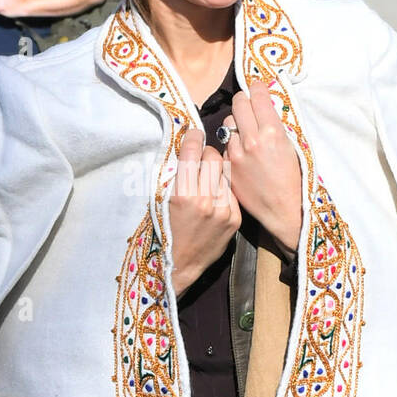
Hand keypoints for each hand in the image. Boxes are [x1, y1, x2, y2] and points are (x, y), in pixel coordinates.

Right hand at [168, 128, 241, 297]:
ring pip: (225, 173)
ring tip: (207, 180)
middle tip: (201, 158)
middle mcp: (205, 201)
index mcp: (182, 195)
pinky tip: (214, 197)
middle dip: (207, 154)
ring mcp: (223, 210)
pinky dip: (223, 190)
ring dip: (216, 172)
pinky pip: (231, 191)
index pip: (192, 153)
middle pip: (214, 158)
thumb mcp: (161, 201)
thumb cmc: (165, 230)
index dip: (193, 138)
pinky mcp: (235, 219)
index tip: (194, 133)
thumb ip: (175, 175)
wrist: (181, 264)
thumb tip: (187, 148)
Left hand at [220, 79, 302, 251]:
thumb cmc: (294, 179)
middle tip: (248, 103)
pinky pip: (225, 146)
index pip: (257, 96)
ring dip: (236, 125)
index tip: (257, 86)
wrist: (283, 209)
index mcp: (271, 132)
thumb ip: (275, 125)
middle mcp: (251, 140)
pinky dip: (232, 146)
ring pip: (228, 125)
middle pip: (238, 104)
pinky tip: (242, 155)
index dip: (257, 87)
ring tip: (246, 133)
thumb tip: (265, 106)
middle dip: (244, 100)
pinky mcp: (227, 167)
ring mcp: (236, 154)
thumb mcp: (292, 146)